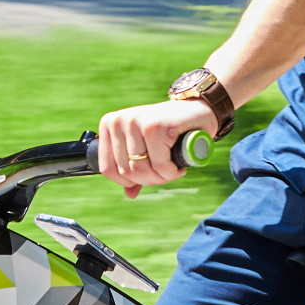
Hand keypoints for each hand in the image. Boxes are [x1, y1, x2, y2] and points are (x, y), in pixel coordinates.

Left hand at [95, 99, 217, 198]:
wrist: (197, 111)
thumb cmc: (168, 130)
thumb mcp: (145, 147)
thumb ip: (134, 168)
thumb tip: (129, 194)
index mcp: (110, 124)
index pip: (107, 168)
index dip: (127, 182)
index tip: (146, 178)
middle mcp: (120, 120)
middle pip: (126, 172)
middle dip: (149, 180)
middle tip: (165, 174)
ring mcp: (137, 122)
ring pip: (141, 170)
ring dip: (161, 178)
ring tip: (172, 170)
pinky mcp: (157, 127)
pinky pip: (160, 165)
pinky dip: (172, 172)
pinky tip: (179, 167)